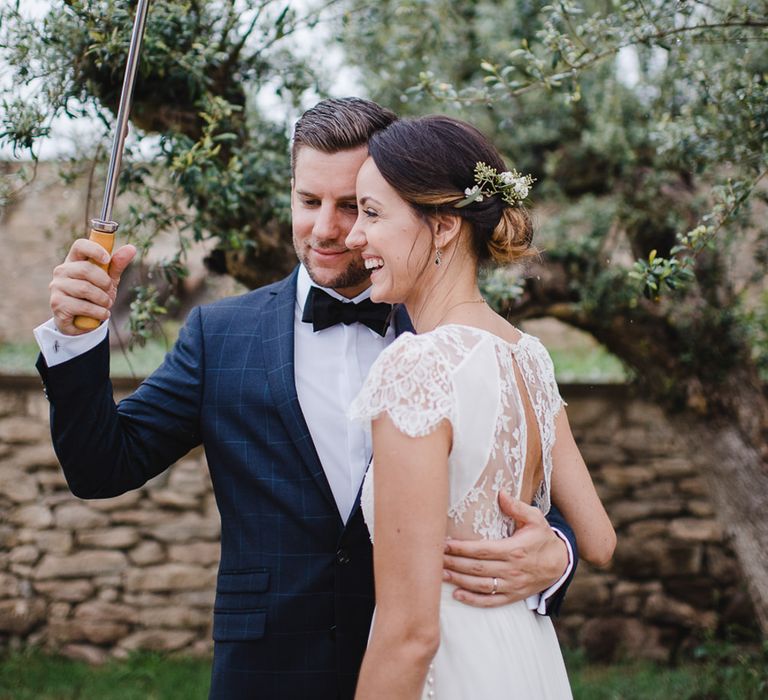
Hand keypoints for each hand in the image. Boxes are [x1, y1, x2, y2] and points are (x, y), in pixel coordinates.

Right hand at [50, 239, 136, 334]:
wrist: (82, 322)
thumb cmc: (95, 296)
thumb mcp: (108, 280)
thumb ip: (117, 265)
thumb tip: (132, 248)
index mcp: (74, 260)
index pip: (80, 245)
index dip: (94, 250)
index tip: (107, 259)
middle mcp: (62, 271)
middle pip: (86, 269)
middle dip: (104, 282)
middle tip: (109, 291)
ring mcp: (57, 287)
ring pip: (85, 289)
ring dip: (103, 299)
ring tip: (106, 304)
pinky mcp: (57, 304)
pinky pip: (83, 306)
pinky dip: (99, 312)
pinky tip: (102, 314)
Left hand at [442, 491, 568, 607]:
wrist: (561, 564)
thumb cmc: (543, 538)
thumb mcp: (536, 519)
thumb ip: (517, 507)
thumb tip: (501, 494)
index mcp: (515, 550)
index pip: (482, 550)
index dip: (462, 548)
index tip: (445, 544)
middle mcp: (512, 570)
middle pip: (477, 568)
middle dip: (454, 563)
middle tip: (434, 558)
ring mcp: (512, 585)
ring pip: (480, 585)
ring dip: (459, 580)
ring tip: (441, 574)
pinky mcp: (513, 596)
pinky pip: (491, 601)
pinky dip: (473, 600)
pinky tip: (458, 595)